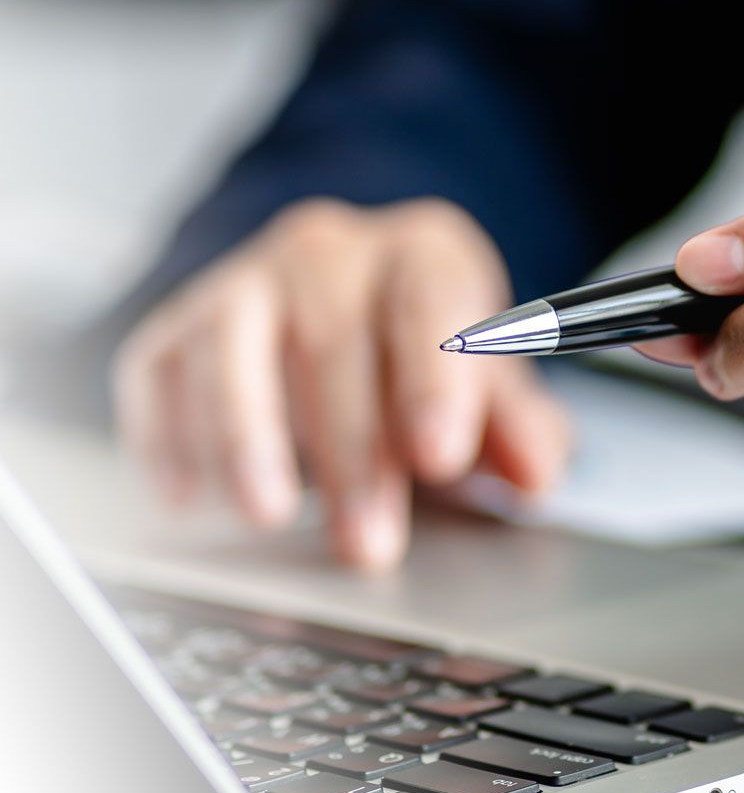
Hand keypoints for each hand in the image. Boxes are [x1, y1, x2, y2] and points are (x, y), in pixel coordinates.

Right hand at [113, 198, 568, 568]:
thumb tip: (536, 475)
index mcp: (425, 254)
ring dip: (248, 438)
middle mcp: (330, 252)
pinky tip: (188, 495)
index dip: (433, 381)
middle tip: (368, 540)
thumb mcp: (492, 388)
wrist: (354, 304)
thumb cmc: (429, 359)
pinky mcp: (178, 325)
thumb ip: (519, 429)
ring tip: (268, 513)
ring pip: (233, 349)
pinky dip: (167, 434)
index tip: (440, 457)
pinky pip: (157, 371)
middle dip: (351, 452)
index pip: (431, 303)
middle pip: (333, 341)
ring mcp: (245, 282)